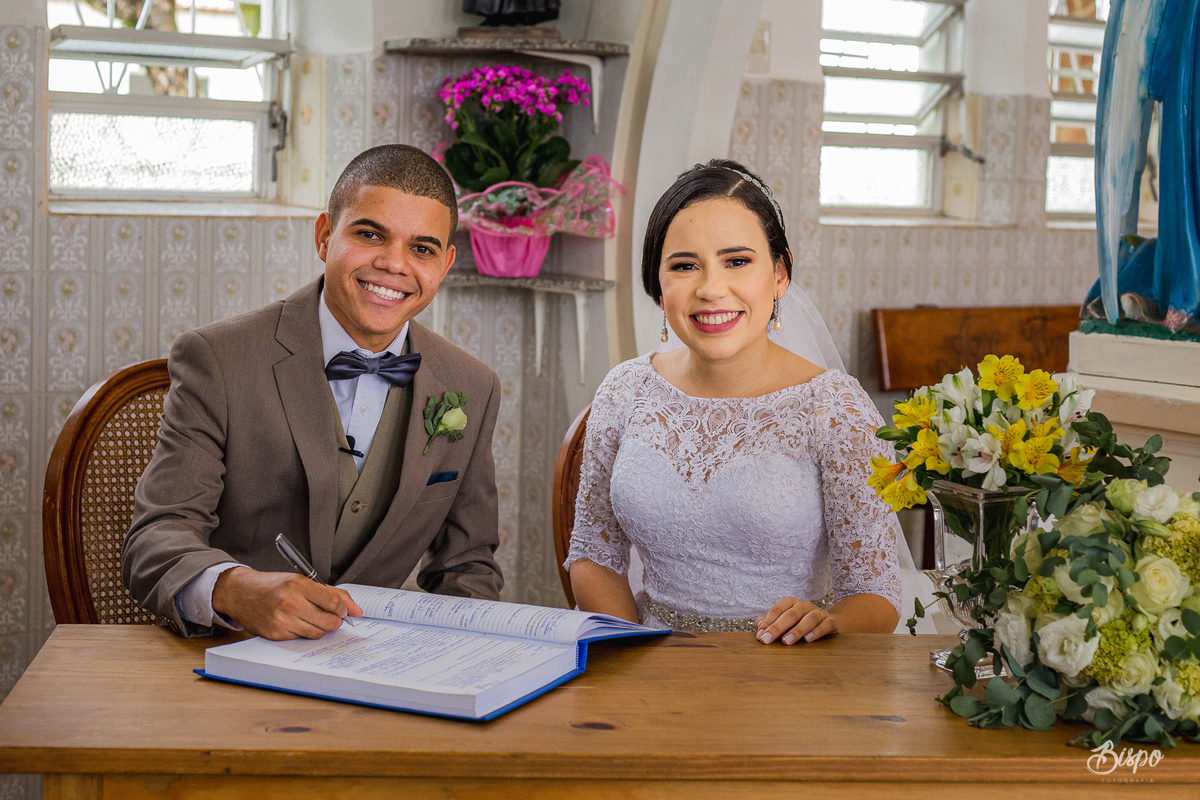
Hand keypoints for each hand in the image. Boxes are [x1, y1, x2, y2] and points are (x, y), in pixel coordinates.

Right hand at [212, 567, 362, 639]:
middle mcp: (290, 603)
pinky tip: (299, 622)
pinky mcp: (275, 634)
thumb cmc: (273, 585)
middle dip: (335, 620)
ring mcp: (282, 620)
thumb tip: (357, 611)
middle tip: (331, 616)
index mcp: (298, 585)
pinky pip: (302, 638)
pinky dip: (305, 632)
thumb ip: (332, 594)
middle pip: (329, 621)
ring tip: (314, 618)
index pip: (334, 603)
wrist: (241, 593)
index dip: (342, 608)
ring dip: (322, 628)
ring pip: (318, 633)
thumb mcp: (302, 580)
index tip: (342, 609)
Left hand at [753, 597, 838, 644]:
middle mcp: (804, 605)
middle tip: (767, 640)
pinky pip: (825, 624)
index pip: (777, 610)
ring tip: (786, 641)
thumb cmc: (800, 624)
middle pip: (790, 615)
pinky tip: (808, 640)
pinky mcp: (831, 621)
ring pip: (809, 618)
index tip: (760, 635)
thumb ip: (770, 623)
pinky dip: (817, 631)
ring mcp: (819, 612)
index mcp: (791, 603)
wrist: (827, 624)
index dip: (768, 622)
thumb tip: (757, 626)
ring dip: (797, 630)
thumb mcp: (784, 623)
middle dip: (777, 627)